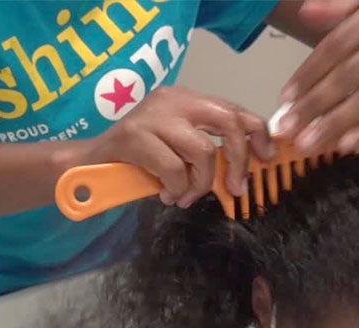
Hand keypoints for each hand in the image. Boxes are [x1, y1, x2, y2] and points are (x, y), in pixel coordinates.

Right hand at [90, 86, 272, 207]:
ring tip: (186, 197)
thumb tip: (242, 171)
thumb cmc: (139, 159)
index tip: (266, 158)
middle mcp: (174, 100)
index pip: (234, 109)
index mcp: (187, 99)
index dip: (257, 133)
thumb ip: (206, 149)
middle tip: (235, 188)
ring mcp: (154, 115)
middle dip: (238, 160)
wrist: (91, 161)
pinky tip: (169, 196)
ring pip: (203, 151)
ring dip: (200, 183)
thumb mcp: (178, 149)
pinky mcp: (135, 136)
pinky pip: (174, 169)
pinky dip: (177, 189)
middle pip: (227, 123)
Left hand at [278, 0, 358, 153]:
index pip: (340, 44)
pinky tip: (342, 145)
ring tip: (307, 143)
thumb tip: (305, 13)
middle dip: (315, 105)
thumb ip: (336, 6)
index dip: (310, 72)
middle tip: (287, 128)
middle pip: (352, 74)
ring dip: (335, 124)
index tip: (285, 97)